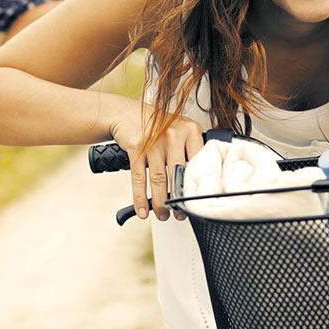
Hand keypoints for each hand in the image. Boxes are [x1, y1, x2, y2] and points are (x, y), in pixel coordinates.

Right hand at [111, 104, 203, 220]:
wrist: (127, 114)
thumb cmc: (157, 126)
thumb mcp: (180, 130)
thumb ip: (191, 150)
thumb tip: (200, 183)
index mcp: (190, 130)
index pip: (199, 162)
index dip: (197, 186)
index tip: (197, 202)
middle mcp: (174, 134)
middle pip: (179, 174)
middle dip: (179, 199)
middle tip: (179, 214)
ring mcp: (154, 140)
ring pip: (159, 179)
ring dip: (160, 202)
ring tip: (162, 214)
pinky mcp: (136, 146)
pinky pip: (139, 177)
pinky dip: (140, 198)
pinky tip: (142, 209)